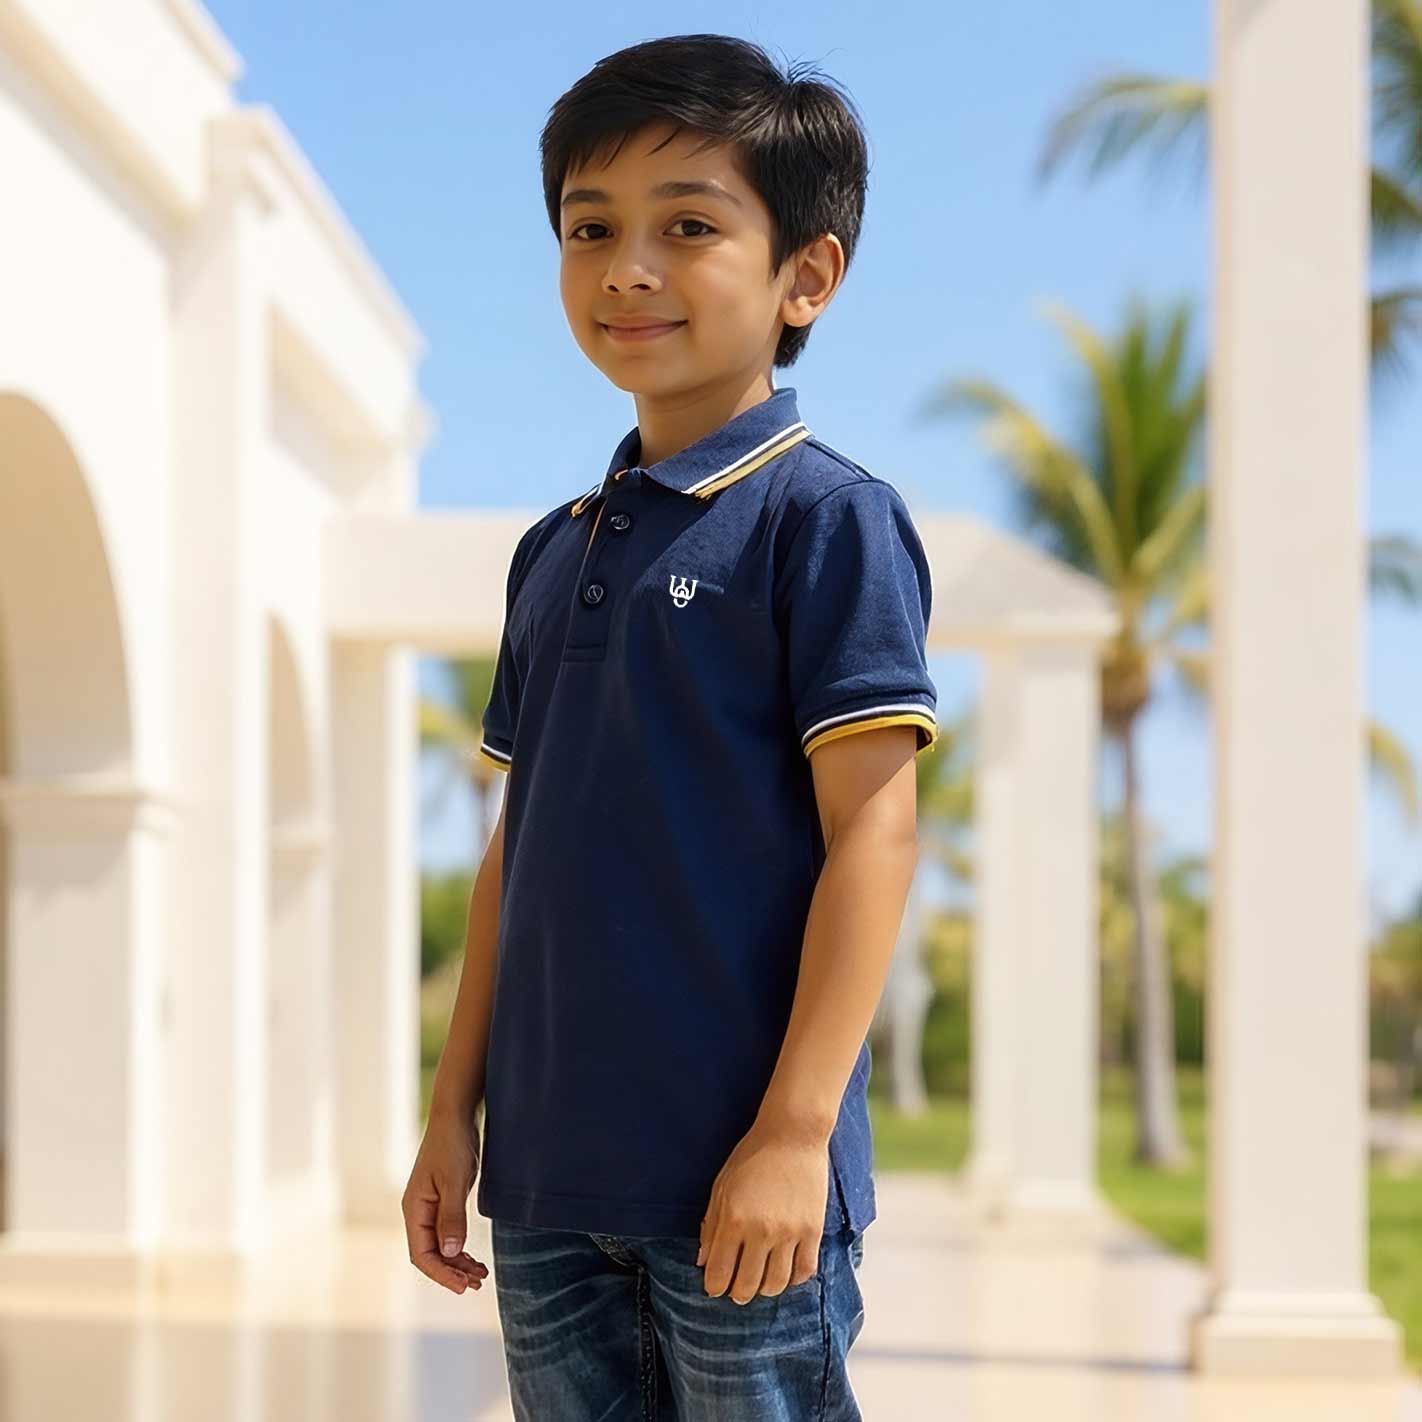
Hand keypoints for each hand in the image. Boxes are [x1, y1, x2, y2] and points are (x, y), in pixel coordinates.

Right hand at [401, 1107, 490, 1294]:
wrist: (456, 1114)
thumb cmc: (452, 1143)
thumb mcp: (455, 1181)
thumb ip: (451, 1217)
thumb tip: (451, 1252)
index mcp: (414, 1209)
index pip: (422, 1255)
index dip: (442, 1274)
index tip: (463, 1287)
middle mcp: (418, 1211)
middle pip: (430, 1254)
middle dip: (452, 1272)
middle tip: (478, 1283)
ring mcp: (430, 1206)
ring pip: (440, 1246)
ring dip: (458, 1263)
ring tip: (481, 1275)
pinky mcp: (443, 1199)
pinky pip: (448, 1233)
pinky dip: (460, 1247)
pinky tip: (475, 1257)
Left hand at [696, 1120, 828, 1303]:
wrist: (793, 1135)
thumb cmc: (752, 1156)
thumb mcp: (721, 1186)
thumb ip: (711, 1225)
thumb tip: (703, 1262)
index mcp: (733, 1219)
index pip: (718, 1272)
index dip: (714, 1286)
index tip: (715, 1288)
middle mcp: (760, 1231)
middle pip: (746, 1285)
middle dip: (737, 1294)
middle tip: (737, 1291)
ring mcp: (789, 1233)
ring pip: (776, 1284)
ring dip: (764, 1290)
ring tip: (760, 1283)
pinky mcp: (812, 1231)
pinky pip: (804, 1271)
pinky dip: (793, 1279)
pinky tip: (785, 1271)